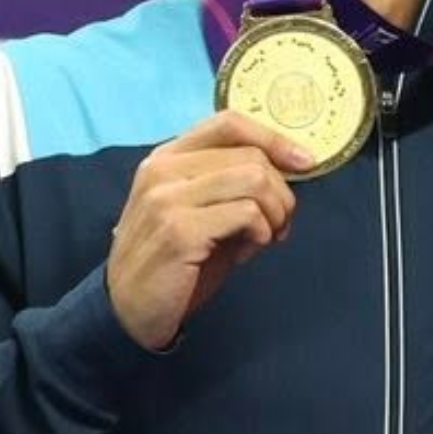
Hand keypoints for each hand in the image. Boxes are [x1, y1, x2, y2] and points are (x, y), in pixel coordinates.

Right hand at [103, 110, 318, 351]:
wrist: (129, 310)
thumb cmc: (171, 262)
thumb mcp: (197, 211)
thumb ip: (228, 184)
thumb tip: (285, 170)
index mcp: (166, 158)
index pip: (228, 123)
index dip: (273, 139)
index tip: (303, 162)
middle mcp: (162, 171)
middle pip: (250, 156)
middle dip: (281, 192)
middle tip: (280, 223)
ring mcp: (167, 199)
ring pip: (254, 180)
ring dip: (275, 212)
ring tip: (266, 237)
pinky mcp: (179, 231)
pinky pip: (246, 214)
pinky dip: (261, 233)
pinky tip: (248, 252)